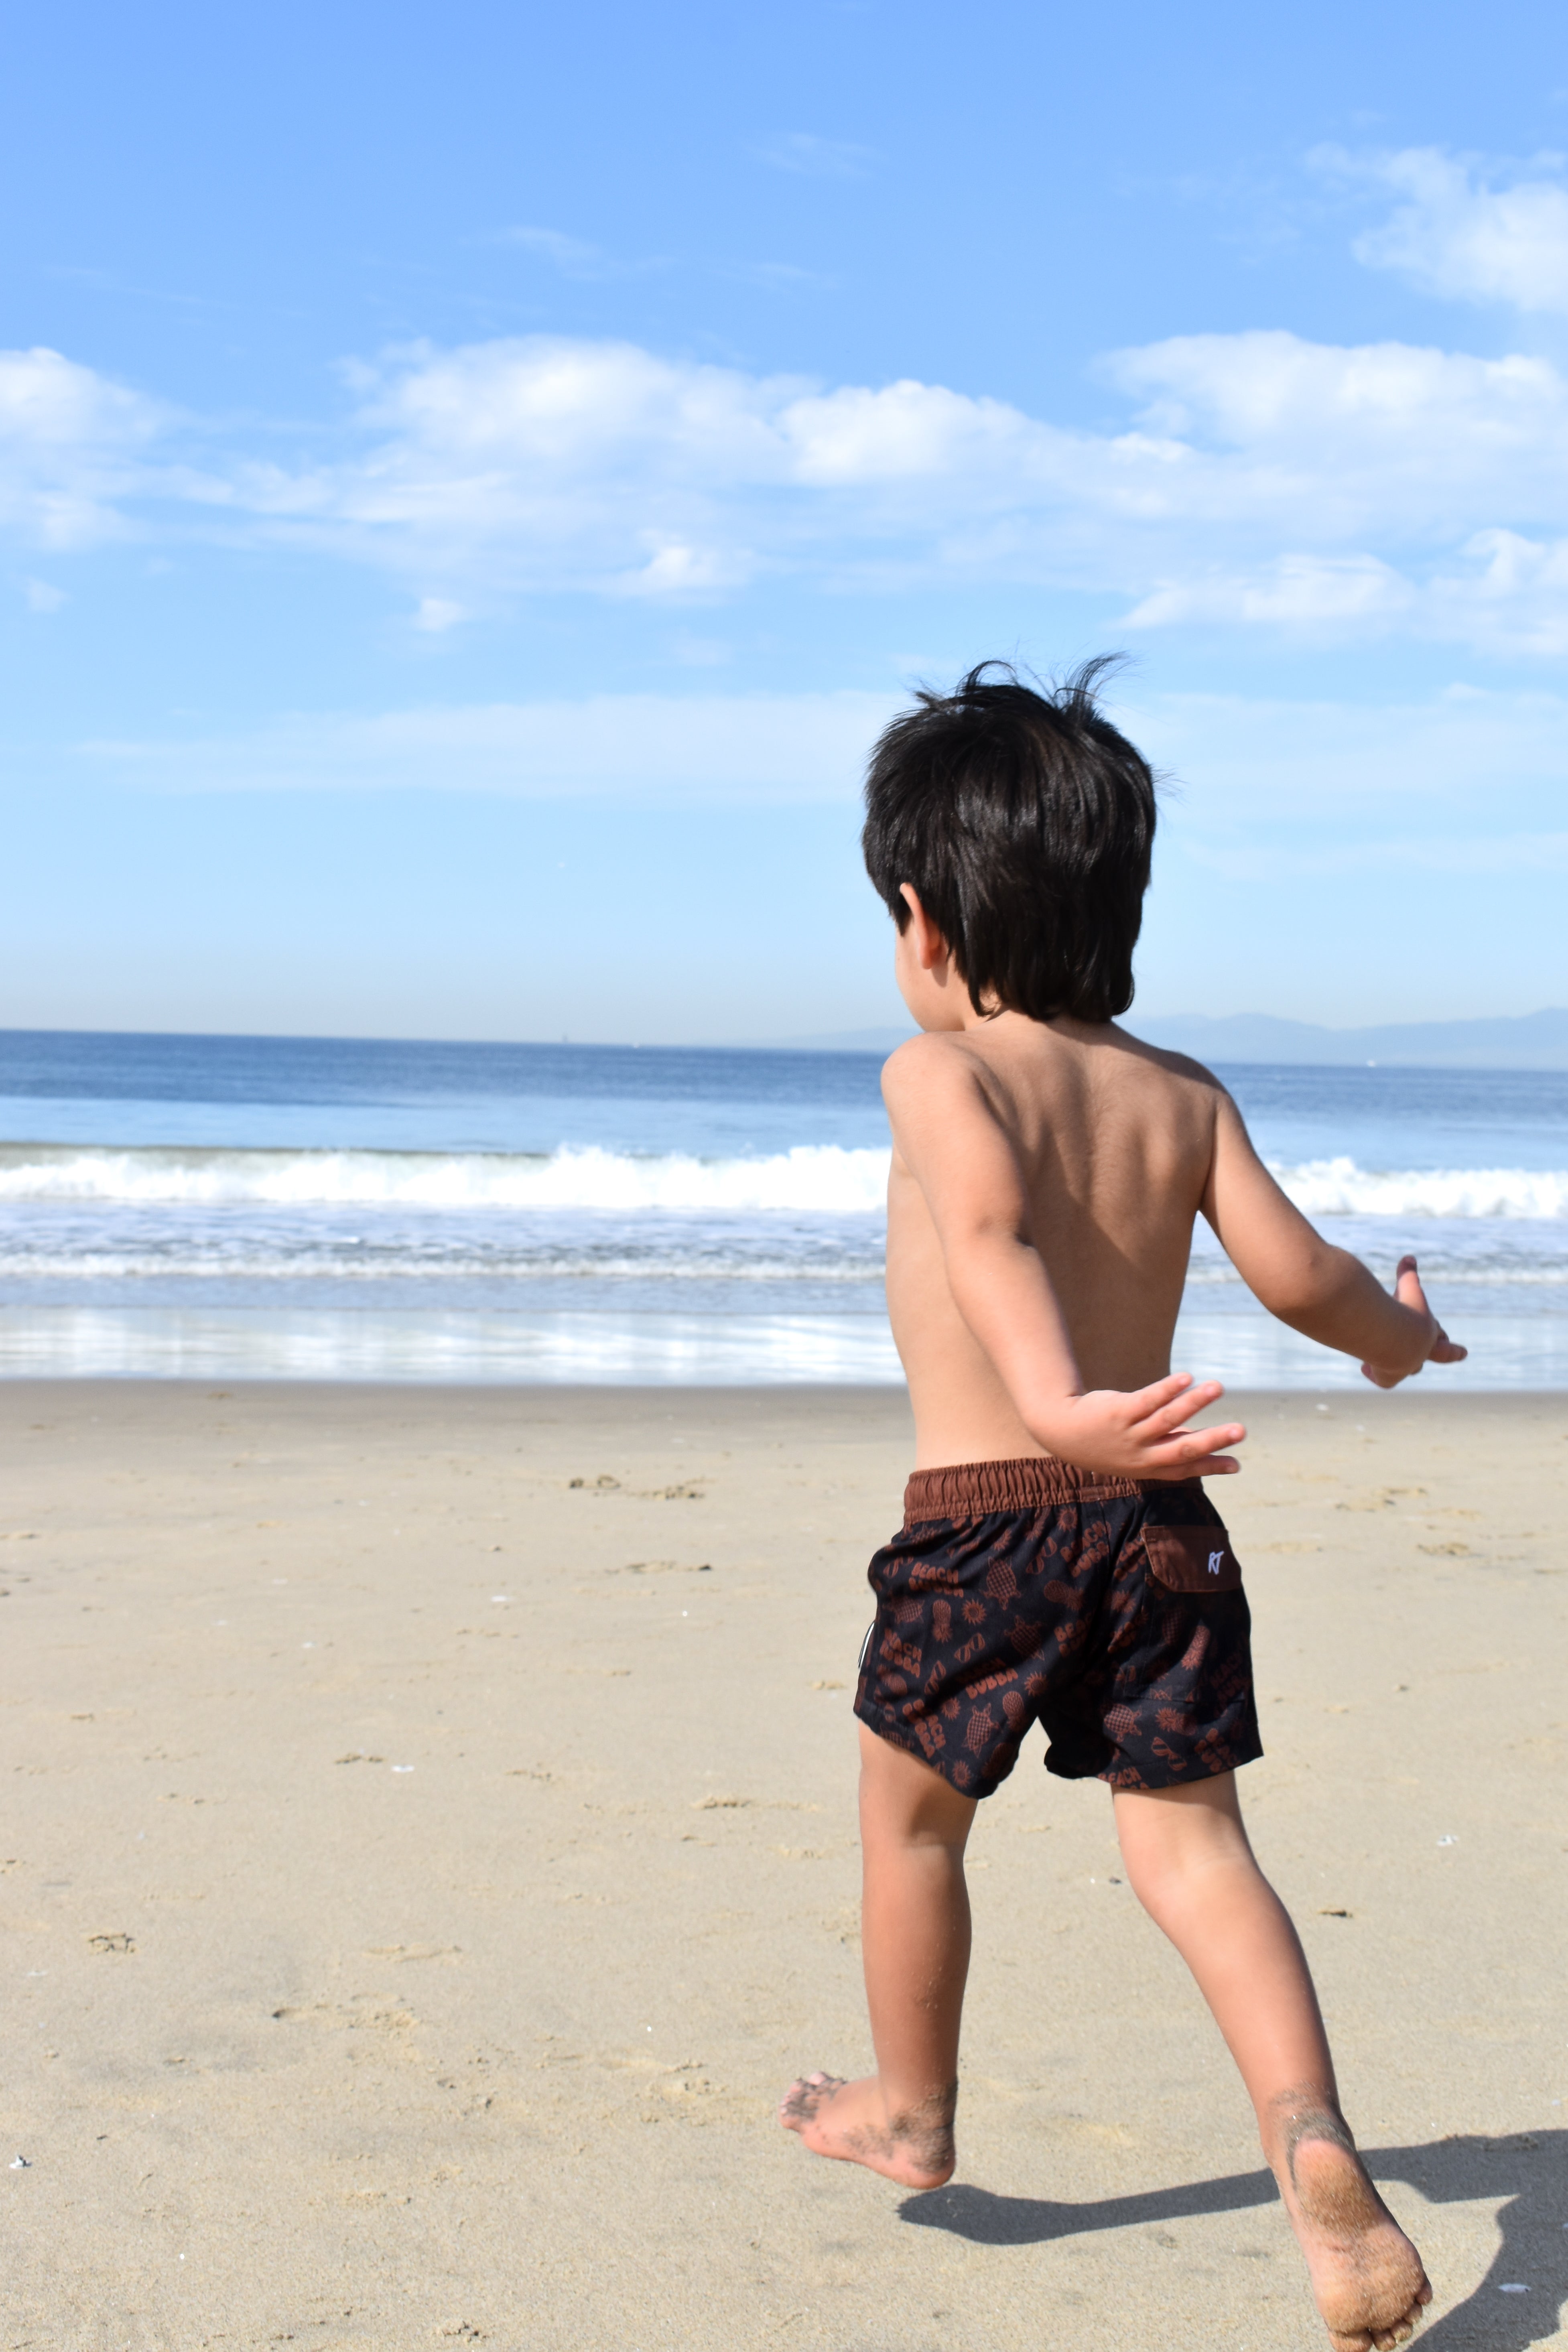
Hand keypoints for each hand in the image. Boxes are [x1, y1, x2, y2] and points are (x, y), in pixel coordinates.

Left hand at [1041, 1373, 1244, 1478]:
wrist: (1062, 1431)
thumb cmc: (1108, 1442)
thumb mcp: (1137, 1454)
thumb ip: (1170, 1448)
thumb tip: (1209, 1449)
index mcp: (1149, 1466)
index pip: (1185, 1467)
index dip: (1210, 1466)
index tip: (1237, 1465)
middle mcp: (1142, 1453)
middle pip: (1182, 1447)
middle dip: (1213, 1439)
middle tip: (1240, 1430)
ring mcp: (1130, 1433)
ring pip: (1168, 1418)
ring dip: (1195, 1402)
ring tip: (1218, 1387)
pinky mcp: (1119, 1411)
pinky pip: (1146, 1399)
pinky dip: (1167, 1388)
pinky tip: (1185, 1376)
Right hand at [1360, 1255, 1467, 1388]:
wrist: (1394, 1338)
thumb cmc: (1404, 1312)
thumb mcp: (1408, 1289)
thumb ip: (1408, 1274)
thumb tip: (1409, 1257)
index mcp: (1429, 1331)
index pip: (1442, 1335)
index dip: (1452, 1343)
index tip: (1464, 1353)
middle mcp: (1423, 1351)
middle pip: (1439, 1353)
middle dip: (1448, 1352)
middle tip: (1460, 1353)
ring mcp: (1407, 1366)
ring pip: (1412, 1369)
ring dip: (1407, 1364)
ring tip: (1396, 1360)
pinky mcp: (1388, 1375)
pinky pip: (1383, 1379)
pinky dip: (1374, 1374)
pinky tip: (1366, 1368)